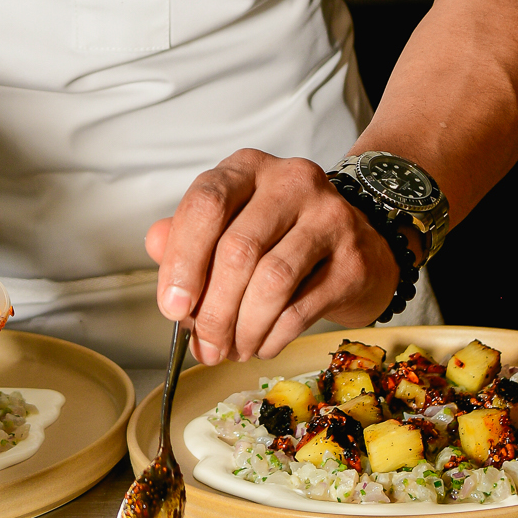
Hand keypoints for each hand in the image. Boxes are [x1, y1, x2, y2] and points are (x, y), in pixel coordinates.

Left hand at [144, 150, 397, 364]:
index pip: (206, 202)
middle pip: (238, 249)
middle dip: (213, 310)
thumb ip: (187, 234)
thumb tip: (155, 246)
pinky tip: (261, 345)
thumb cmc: (282, 235)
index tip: (172, 307)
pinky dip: (272, 336)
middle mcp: (290, 181)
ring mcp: (329, 216)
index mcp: (247, 168)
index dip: (183, 260)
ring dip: (243, 328)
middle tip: (204, 346)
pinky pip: (302, 306)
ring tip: (231, 349)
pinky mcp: (354, 259)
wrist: (362, 244)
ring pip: (271, 280)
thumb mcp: (231, 223)